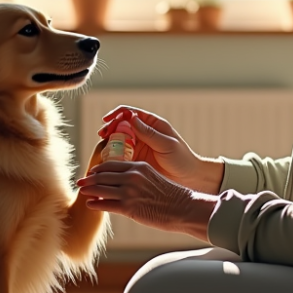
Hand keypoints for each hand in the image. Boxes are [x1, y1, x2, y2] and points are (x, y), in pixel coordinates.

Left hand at [76, 159, 217, 241]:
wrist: (183, 208)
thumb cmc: (171, 195)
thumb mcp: (154, 177)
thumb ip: (139, 177)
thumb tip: (127, 181)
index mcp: (139, 167)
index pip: (112, 164)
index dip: (99, 168)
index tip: (92, 172)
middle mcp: (132, 177)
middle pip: (103, 175)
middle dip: (89, 179)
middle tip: (80, 181)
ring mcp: (129, 192)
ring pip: (101, 189)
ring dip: (89, 190)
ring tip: (82, 192)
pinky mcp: (129, 207)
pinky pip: (106, 204)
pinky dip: (95, 204)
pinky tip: (90, 204)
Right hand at [97, 106, 223, 194]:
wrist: (189, 178)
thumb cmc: (182, 159)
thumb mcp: (166, 144)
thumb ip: (149, 132)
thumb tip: (131, 117)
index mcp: (152, 124)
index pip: (130, 113)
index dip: (117, 114)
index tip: (107, 120)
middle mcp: (143, 134)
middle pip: (121, 126)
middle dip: (110, 128)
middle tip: (103, 136)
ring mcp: (138, 147)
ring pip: (118, 140)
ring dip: (109, 142)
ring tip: (104, 148)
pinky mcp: (135, 160)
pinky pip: (120, 156)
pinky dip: (113, 156)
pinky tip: (109, 160)